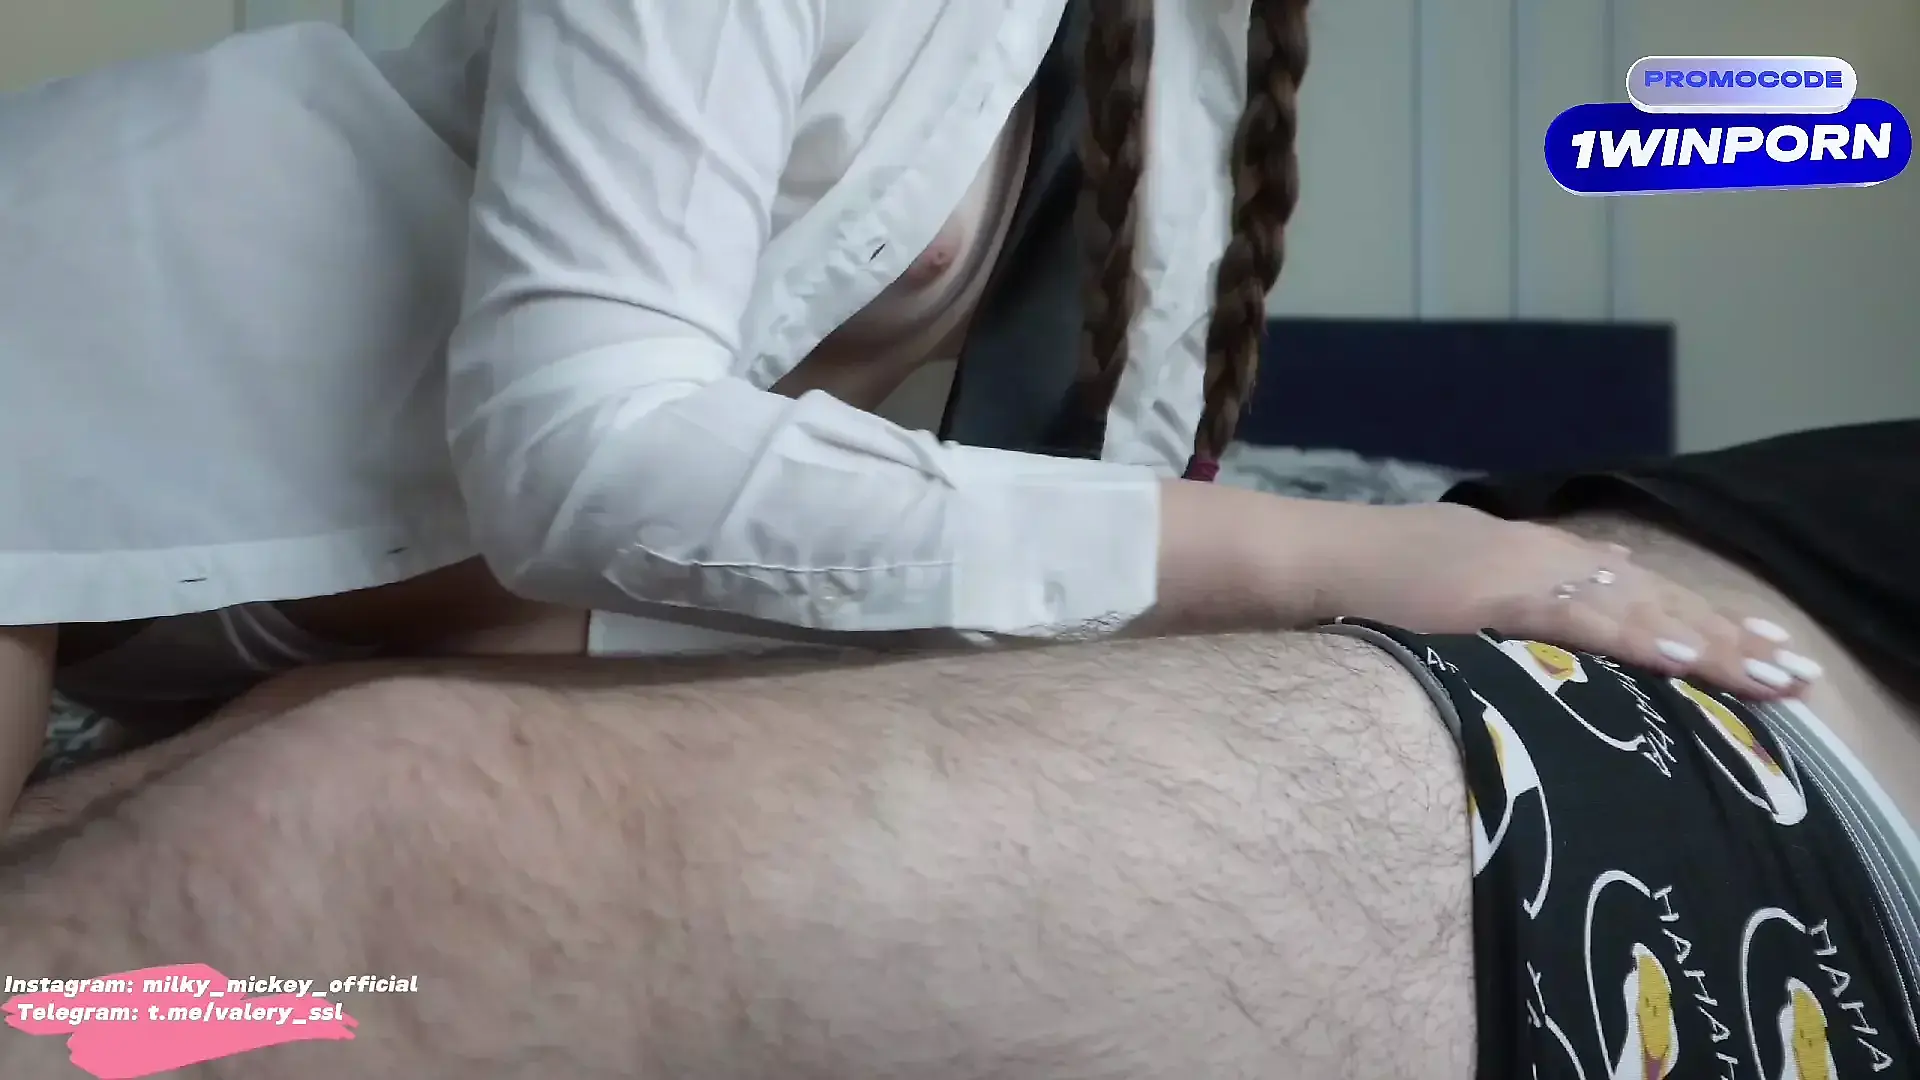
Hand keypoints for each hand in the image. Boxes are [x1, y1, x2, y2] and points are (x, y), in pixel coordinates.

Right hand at [1316, 503, 1818, 698]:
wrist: (1291, 561)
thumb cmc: (1345, 592)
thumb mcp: (1434, 596)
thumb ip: (1492, 608)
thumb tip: (1536, 629)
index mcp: (1518, 556)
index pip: (1623, 586)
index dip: (1688, 616)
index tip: (1747, 643)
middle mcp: (1529, 553)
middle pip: (1645, 592)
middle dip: (1721, 631)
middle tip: (1790, 667)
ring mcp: (1512, 568)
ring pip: (1631, 603)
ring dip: (1707, 639)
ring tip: (1769, 671)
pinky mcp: (1491, 593)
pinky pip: (1578, 618)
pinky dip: (1637, 635)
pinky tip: (1688, 654)